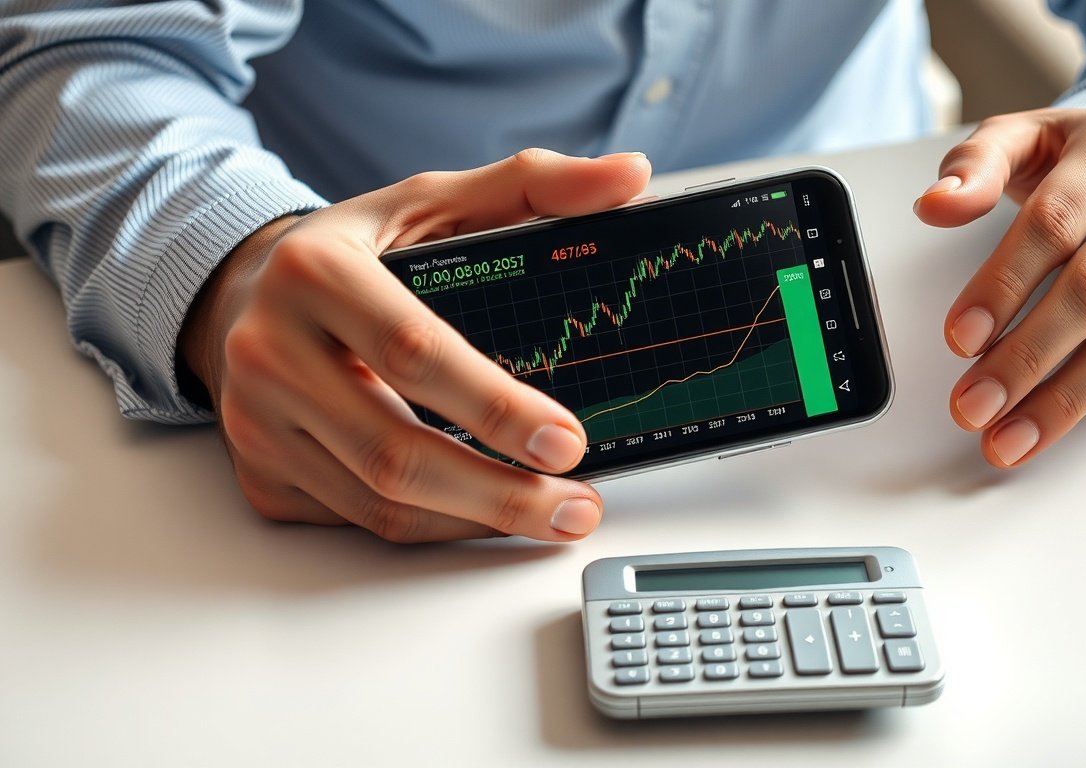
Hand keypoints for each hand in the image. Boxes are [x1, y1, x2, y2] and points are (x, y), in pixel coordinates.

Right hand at [178, 149, 651, 540]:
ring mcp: (256, 423)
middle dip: (500, 493)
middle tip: (576, 505)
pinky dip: (434, 527)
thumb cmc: (358, 250)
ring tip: (553, 515)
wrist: (248, 291)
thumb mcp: (435, 201)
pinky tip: (485, 514)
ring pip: (379, 504)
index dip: (495, 406)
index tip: (568, 441)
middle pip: (394, 452)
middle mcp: (269, 351)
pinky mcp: (260, 475)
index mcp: (315, 272)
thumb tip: (629, 176)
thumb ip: (535, 186)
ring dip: (476, 522)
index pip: (412, 351)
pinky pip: (358, 522)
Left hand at [914, 109, 1085, 466]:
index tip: (958, 339)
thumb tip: (934, 205)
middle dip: (1024, 356)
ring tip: (1004, 436)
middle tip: (972, 405)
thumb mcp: (1026, 142)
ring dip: (1058, 397)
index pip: (1052, 222)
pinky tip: (1043, 424)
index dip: (1002, 285)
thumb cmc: (1084, 164)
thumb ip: (974, 166)